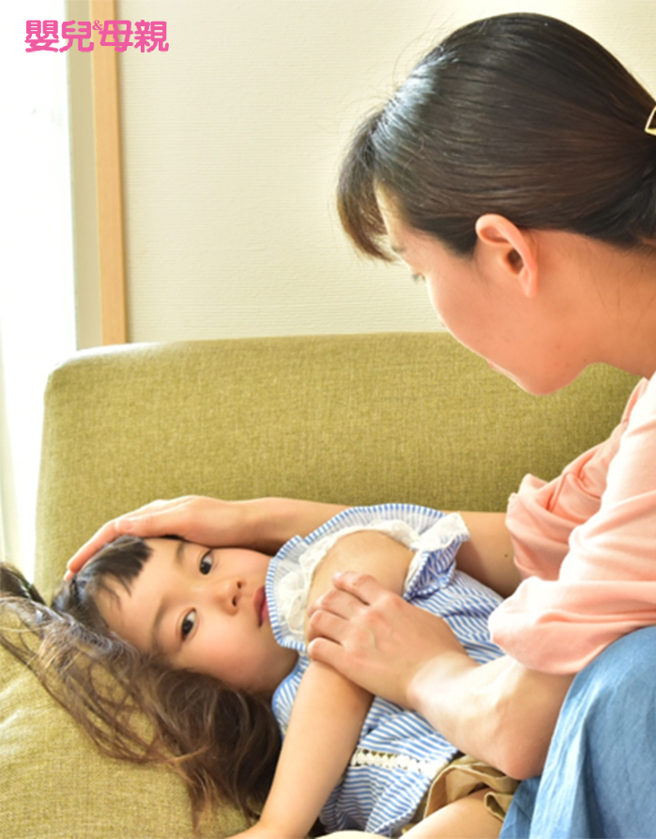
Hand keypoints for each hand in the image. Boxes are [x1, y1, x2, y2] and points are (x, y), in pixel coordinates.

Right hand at [65, 495, 249, 578]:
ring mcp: (171, 529)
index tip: (71, 567)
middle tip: (73, 576)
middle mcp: (161, 517)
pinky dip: (131, 563)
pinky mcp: (182, 541)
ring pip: (131, 544)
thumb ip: (156, 522)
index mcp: (158, 511)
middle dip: (94, 553)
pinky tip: (130, 578)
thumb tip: (120, 524)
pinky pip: (147, 551)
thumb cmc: (225, 524)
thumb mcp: (189, 520)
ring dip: (110, 558)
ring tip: (93, 579)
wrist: (256, 527)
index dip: (90, 548)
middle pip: (117, 535)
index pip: (113, 528)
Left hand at [307, 571, 468, 708]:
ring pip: (319, 619)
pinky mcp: (349, 662)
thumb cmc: (443, 655)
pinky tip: (317, 653)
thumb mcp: (429, 620)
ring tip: (315, 632)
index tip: (336, 581)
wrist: (439, 680)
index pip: (358, 581)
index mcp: (389, 602)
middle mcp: (369, 615)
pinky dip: (314, 648)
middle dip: (322, 602)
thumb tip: (404, 613)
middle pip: (332, 598)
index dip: (343, 579)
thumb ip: (409, 613)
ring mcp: (357, 637)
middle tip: (319, 609)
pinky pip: (318, 648)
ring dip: (314, 625)